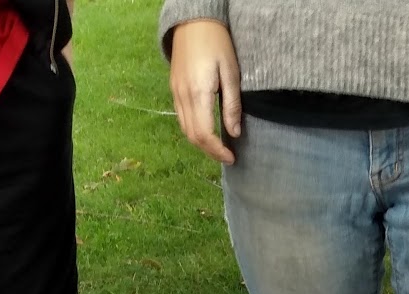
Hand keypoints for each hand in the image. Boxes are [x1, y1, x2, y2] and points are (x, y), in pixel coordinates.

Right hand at [167, 19, 240, 164]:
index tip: (231, 157)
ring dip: (201, 143)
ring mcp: (175, 93)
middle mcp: (183, 96)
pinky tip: (206, 130)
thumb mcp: (231, 73)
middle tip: (227, 156)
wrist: (193, 22)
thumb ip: (232, 105)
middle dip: (209, 151)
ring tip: (218, 147)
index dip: (217, 150)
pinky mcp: (174, 89)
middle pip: (192, 136)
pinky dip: (193, 130)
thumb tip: (234, 132)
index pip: (204, 134)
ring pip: (185, 129)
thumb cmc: (217, 43)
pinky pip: (181, 118)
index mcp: (198, 93)